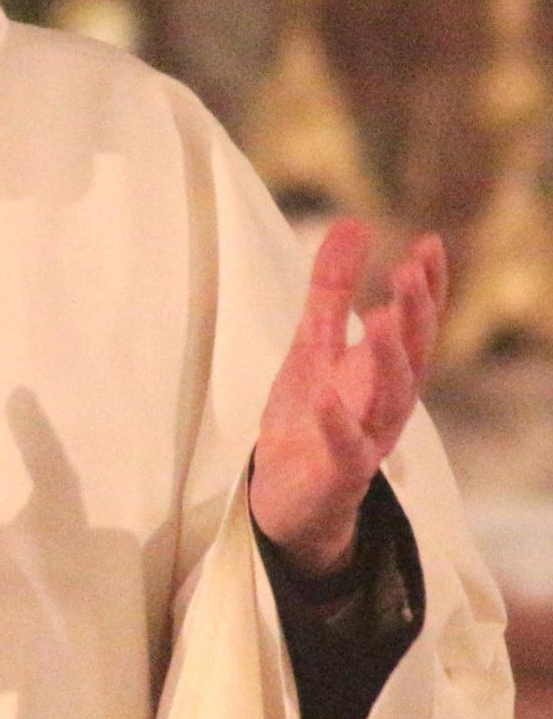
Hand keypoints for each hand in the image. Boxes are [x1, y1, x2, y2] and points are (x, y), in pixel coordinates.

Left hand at [250, 218, 444, 575]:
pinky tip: (325, 393)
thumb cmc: (311, 414)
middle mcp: (388, 402)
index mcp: (386, 371)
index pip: (417, 324)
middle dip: (416, 313)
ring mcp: (368, 436)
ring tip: (381, 315)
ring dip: (389, 358)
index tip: (430, 244)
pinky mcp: (339, 471)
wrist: (289, 495)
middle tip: (411, 270)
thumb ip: (332, 289)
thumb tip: (352, 223)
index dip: (429, 287)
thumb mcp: (315, 342)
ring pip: (391, 398)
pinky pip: (345, 447)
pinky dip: (336, 421)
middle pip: (413, 355)